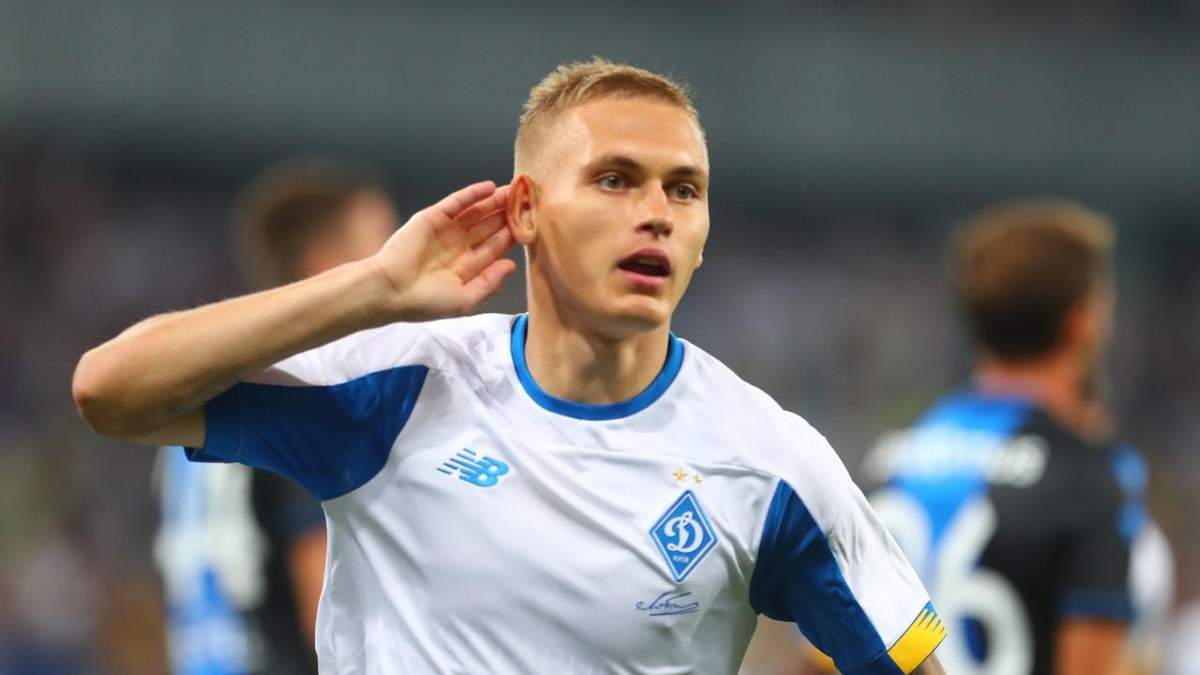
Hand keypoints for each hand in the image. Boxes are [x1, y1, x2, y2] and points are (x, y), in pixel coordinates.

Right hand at [368, 181, 517, 320]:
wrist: (390, 291)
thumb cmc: (425, 302)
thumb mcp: (464, 300)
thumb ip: (489, 283)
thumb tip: (511, 265)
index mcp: (465, 267)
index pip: (494, 247)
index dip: (512, 236)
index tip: (532, 226)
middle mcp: (457, 247)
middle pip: (488, 226)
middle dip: (507, 215)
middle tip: (527, 202)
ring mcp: (445, 230)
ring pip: (476, 212)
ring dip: (494, 201)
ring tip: (514, 191)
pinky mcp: (432, 217)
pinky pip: (456, 202)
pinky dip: (473, 193)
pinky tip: (490, 187)